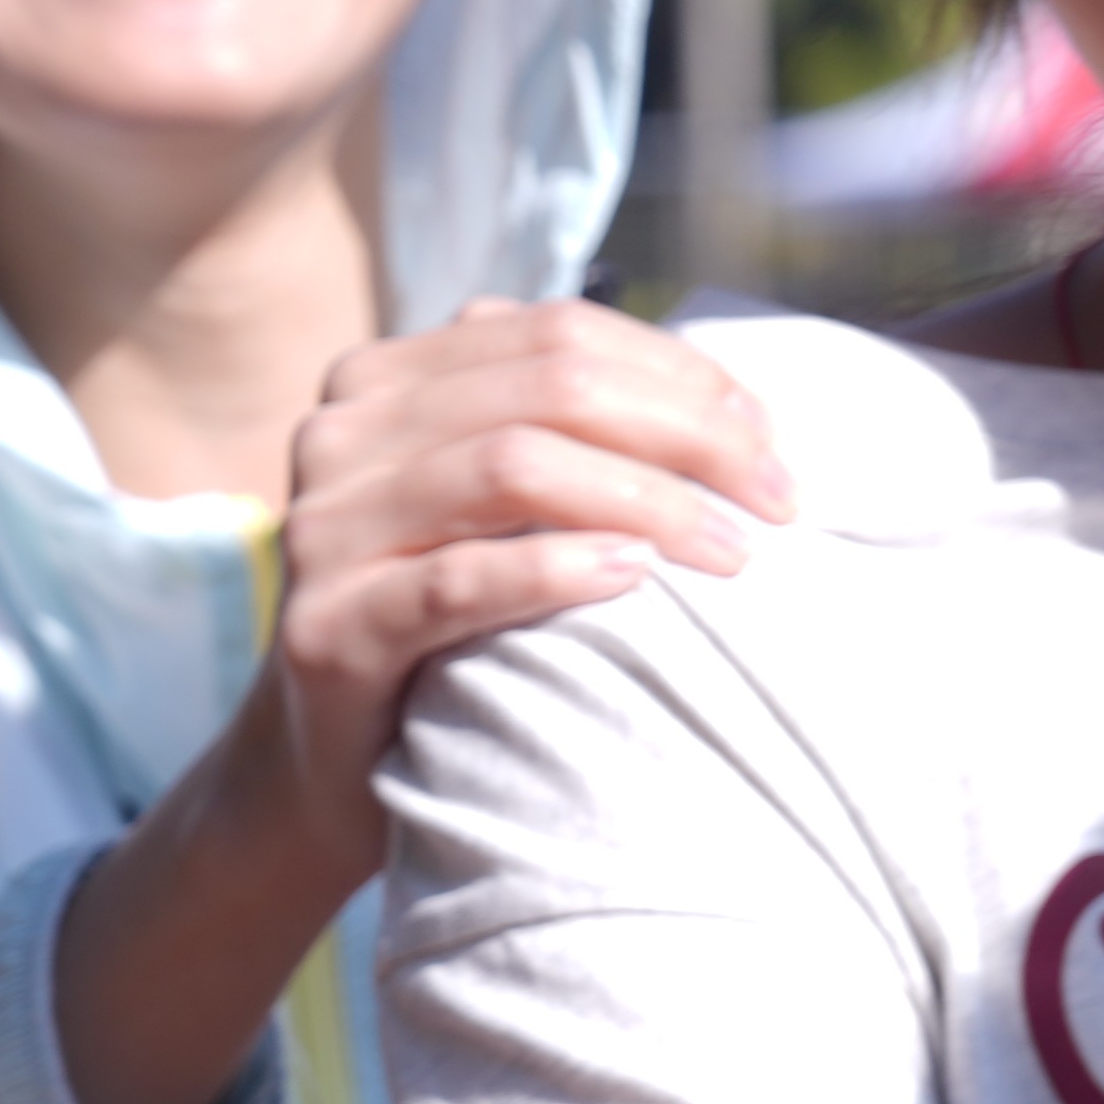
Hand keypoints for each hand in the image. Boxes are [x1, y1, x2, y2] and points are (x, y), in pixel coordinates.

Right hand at [55, 303, 796, 1103]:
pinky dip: (557, 569)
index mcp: (388, 378)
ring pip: (511, 466)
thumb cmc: (450, 627)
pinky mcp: (326, 628)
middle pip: (549, 388)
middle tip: (779, 502)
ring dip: (647, 502)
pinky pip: (456, 579)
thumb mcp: (500, 507)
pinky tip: (634, 578)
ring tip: (731, 551)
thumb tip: (737, 404)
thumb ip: (569, 433)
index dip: (681, 376)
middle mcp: (342, 431)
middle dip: (688, 435)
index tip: (773, 438)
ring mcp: (324, 526)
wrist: (326, 767)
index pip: (560, 335)